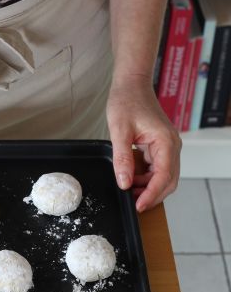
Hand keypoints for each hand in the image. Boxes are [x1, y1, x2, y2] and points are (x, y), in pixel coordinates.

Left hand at [106, 76, 181, 211]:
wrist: (131, 84)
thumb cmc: (126, 101)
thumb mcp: (119, 131)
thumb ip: (122, 158)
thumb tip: (124, 182)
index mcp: (166, 142)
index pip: (164, 177)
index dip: (151, 194)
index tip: (139, 206)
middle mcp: (171, 146)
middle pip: (168, 181)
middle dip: (152, 195)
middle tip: (133, 204)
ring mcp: (166, 146)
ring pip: (162, 176)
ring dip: (147, 187)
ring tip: (128, 192)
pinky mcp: (159, 146)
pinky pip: (156, 168)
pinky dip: (145, 177)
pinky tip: (131, 179)